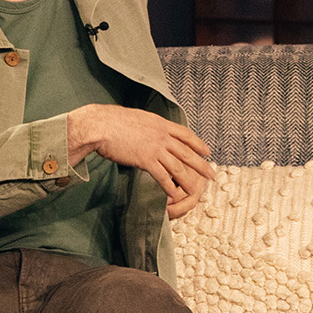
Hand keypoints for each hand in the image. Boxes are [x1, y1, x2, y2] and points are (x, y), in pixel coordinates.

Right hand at [68, 105, 213, 217]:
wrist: (101, 125)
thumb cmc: (113, 121)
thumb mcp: (138, 118)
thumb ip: (149, 126)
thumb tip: (150, 128)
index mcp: (161, 124)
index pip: (185, 134)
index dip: (198, 144)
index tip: (207, 151)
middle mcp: (162, 136)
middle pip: (187, 152)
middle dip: (201, 165)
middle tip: (212, 174)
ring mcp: (155, 148)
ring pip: (178, 166)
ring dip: (189, 179)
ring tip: (197, 190)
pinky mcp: (145, 160)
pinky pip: (162, 176)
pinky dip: (169, 186)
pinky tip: (174, 195)